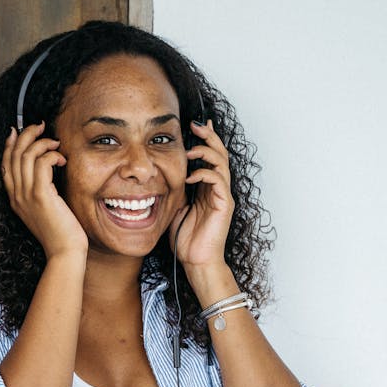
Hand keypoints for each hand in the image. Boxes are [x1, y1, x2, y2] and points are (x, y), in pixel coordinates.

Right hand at [1, 123, 87, 259]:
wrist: (64, 252)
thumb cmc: (60, 233)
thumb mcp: (43, 209)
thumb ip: (39, 191)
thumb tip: (45, 168)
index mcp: (14, 199)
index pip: (5, 165)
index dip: (9, 144)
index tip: (17, 130)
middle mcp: (16, 195)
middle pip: (14, 155)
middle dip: (26, 134)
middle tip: (40, 126)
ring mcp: (26, 195)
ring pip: (26, 155)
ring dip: (42, 142)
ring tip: (56, 143)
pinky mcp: (40, 195)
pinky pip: (41, 163)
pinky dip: (52, 155)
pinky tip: (62, 160)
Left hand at [168, 120, 234, 275]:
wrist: (196, 261)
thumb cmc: (186, 240)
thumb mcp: (174, 209)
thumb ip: (174, 192)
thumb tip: (162, 177)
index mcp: (207, 188)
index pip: (210, 156)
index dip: (205, 139)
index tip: (194, 125)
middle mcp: (218, 189)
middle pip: (219, 153)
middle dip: (209, 136)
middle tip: (196, 125)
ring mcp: (223, 196)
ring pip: (221, 163)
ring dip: (206, 152)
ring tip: (191, 149)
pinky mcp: (224, 204)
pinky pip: (218, 181)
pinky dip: (204, 174)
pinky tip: (190, 176)